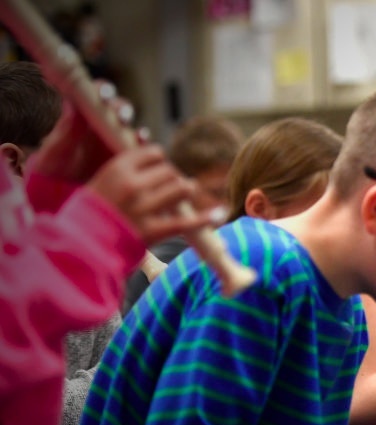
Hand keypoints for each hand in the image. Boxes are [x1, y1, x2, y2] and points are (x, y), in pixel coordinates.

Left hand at [31, 81, 137, 184]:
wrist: (61, 194)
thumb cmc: (53, 169)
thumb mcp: (56, 150)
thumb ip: (67, 129)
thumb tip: (74, 103)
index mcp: (85, 115)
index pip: (97, 95)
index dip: (104, 90)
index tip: (105, 93)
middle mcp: (104, 124)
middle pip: (120, 109)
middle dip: (123, 110)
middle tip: (122, 116)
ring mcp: (118, 140)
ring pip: (133, 128)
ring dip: (136, 129)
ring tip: (137, 135)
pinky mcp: (129, 158)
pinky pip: (141, 150)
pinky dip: (145, 147)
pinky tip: (143, 148)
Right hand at [87, 146, 219, 245]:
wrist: (81, 245)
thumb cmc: (91, 212)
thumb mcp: (101, 181)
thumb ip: (127, 169)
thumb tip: (158, 157)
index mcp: (117, 169)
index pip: (154, 153)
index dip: (161, 161)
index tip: (159, 170)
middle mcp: (132, 185)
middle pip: (170, 171)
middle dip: (174, 178)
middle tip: (171, 188)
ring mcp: (144, 209)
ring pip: (181, 189)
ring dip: (187, 191)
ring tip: (185, 195)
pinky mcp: (153, 231)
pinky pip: (186, 222)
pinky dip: (206, 218)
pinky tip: (220, 214)